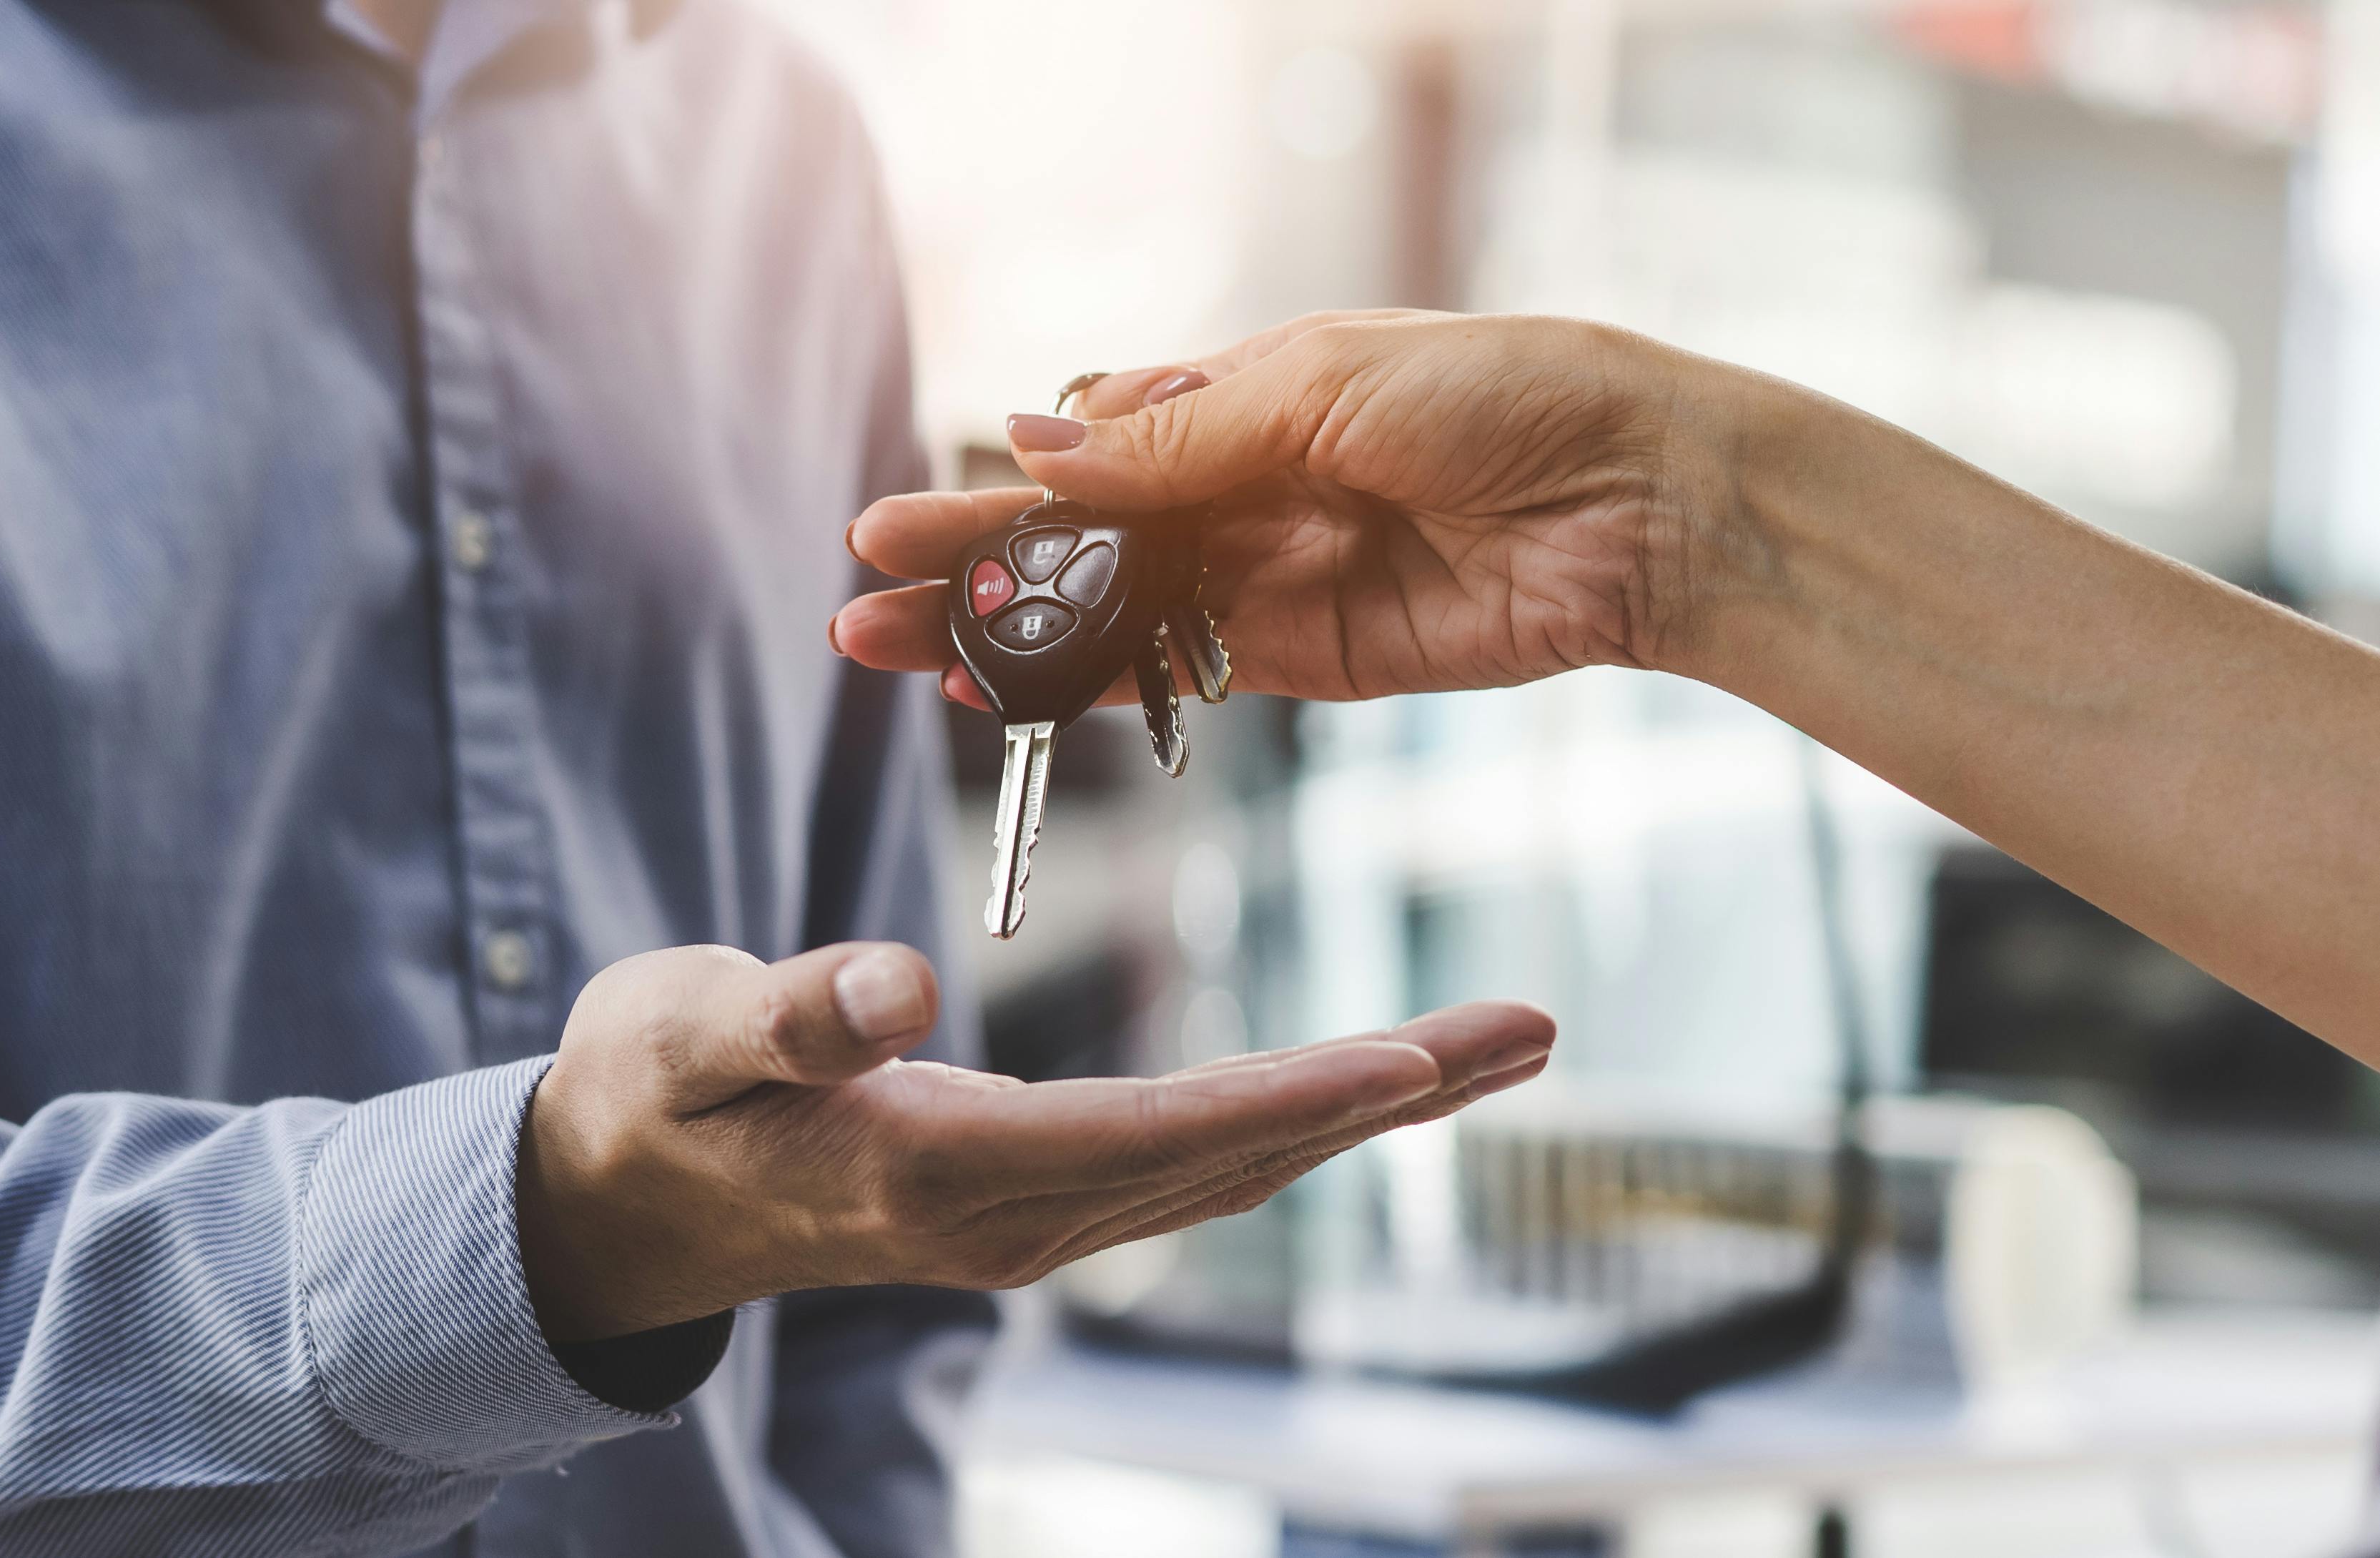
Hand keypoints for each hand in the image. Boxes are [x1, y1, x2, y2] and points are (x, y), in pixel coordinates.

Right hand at [517, 941, 1550, 1339]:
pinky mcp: (1028, 1192)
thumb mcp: (681, 1040)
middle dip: (1391, 1097)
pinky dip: (1295, 1113)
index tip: (1417, 1057)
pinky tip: (1363, 1084)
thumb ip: (788, 1015)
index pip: (1152, 1135)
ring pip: (1234, 1164)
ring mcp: (1027, 1218)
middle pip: (1237, 1156)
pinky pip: (1194, 1159)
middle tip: (1533, 1028)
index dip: (1288, 1096)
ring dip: (1370, 1108)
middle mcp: (1009, 1217)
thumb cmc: (641, 1100)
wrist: (611, 1203)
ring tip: (1495, 1046)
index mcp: (936, 1172)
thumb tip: (900, 981)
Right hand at [833, 310, 1745, 705]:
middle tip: (868, 599)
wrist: (1646, 500)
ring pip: (1107, 613)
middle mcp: (1244, 485)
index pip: (1088, 445)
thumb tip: (1035, 437)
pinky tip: (1006, 699)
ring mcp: (1269, 574)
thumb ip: (1176, 433)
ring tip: (900, 656)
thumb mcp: (1322, 387)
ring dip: (1007, 637)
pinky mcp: (1306, 657)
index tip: (902, 523)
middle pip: (1079, 537)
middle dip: (973, 567)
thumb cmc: (1506, 396)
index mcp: (1243, 392)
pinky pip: (1174, 674)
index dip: (999, 489)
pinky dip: (1089, 688)